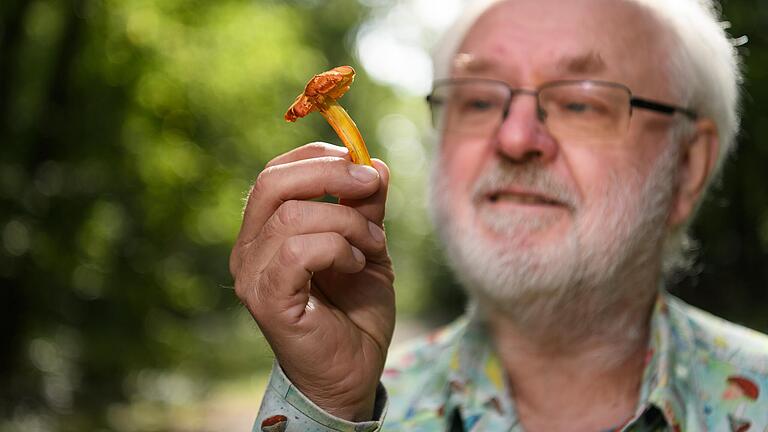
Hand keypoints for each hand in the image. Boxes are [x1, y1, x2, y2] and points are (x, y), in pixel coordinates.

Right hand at [230, 142, 394, 421]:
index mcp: (266, 230)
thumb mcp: (367, 243)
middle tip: (372, 185)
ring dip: (347, 222)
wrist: (356, 370)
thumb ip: (365, 206)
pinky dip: (335, 248)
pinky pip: (297, 252)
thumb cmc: (356, 309)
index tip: (364, 165)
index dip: (319, 157)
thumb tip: (374, 163)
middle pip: (272, 183)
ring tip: (372, 244)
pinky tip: (354, 263)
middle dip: (331, 174)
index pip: (275, 173)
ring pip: (292, 216)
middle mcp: (249, 249)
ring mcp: (252, 276)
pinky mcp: (266, 300)